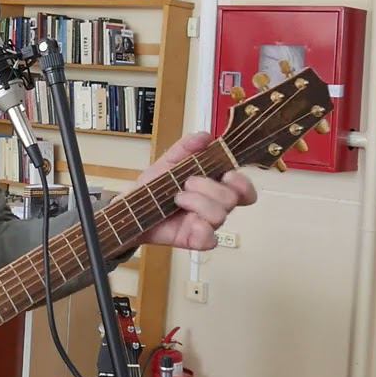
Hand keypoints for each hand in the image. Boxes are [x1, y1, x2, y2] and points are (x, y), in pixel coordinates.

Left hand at [137, 132, 256, 249]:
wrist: (132, 208)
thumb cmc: (154, 187)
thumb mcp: (168, 162)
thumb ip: (186, 147)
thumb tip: (205, 136)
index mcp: (214, 185)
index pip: (243, 188)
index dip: (241, 182)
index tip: (226, 174)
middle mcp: (215, 205)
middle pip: (232, 199)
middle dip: (209, 187)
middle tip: (187, 183)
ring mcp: (206, 223)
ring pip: (220, 216)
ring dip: (198, 202)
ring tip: (178, 198)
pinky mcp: (196, 240)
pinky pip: (210, 240)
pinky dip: (201, 229)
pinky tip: (188, 222)